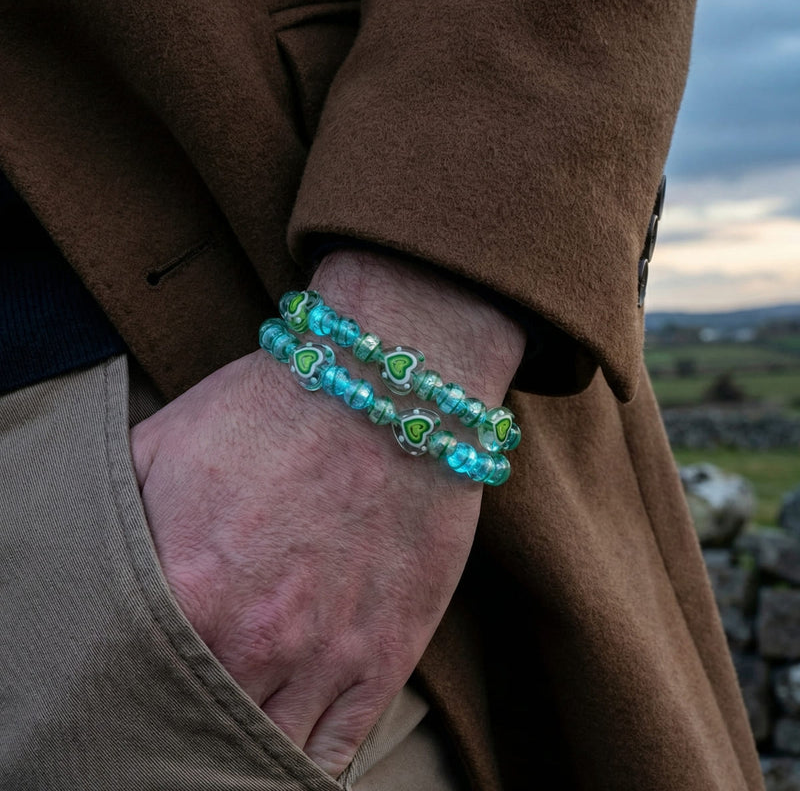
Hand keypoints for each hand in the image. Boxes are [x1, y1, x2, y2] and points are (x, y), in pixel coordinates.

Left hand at [130, 250, 524, 776]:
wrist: (387, 392)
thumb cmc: (275, 409)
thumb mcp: (163, 443)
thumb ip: (116, 515)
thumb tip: (94, 560)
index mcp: (186, 594)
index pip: (136, 690)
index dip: (134, 700)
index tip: (140, 697)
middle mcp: (253, 643)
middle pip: (199, 732)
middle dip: (188, 730)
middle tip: (188, 716)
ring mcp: (326, 656)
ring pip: (270, 751)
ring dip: (246, 751)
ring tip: (236, 735)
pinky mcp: (387, 653)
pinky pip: (340, 749)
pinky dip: (308, 768)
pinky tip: (290, 756)